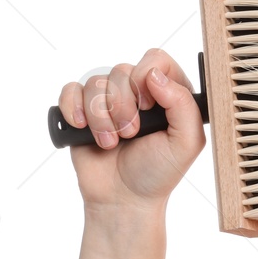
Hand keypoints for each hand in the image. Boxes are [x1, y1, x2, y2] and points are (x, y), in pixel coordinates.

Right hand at [58, 48, 205, 211]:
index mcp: (168, 95)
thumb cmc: (158, 172)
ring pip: (95, 82)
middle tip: (131, 133)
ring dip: (101, 117)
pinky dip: (73, 109)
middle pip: (122, 70)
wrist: (123, 198)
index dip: (148, 77)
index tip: (149, 106)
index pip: (157, 60)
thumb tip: (155, 74)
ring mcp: (108, 100)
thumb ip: (183, 105)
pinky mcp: (82, 110)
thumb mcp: (187, 143)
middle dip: (123, 105)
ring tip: (110, 142)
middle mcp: (138, 93)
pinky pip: (70, 90)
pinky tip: (82, 129)